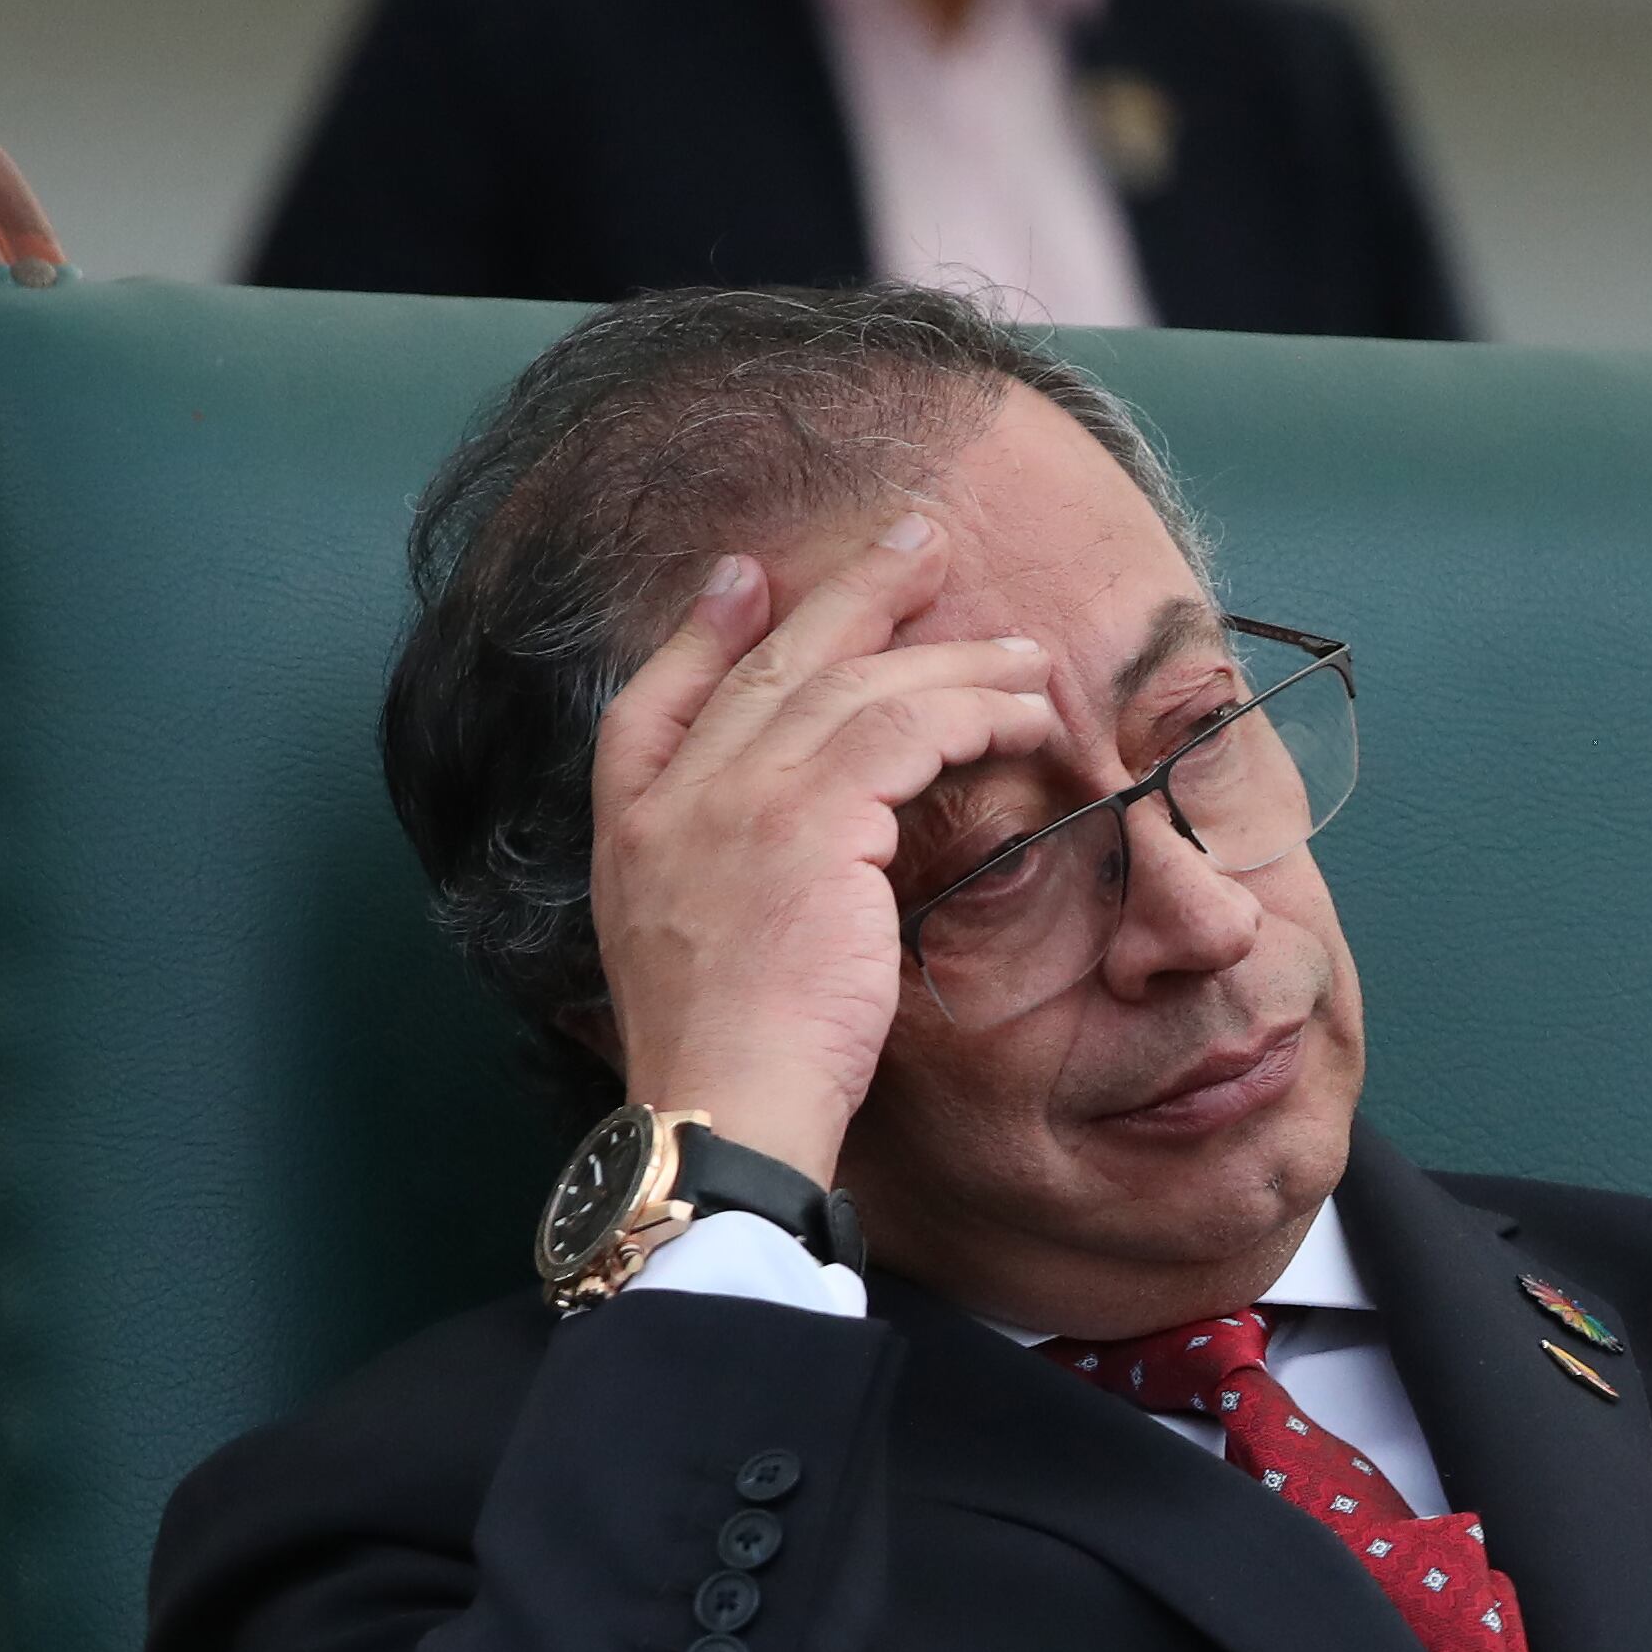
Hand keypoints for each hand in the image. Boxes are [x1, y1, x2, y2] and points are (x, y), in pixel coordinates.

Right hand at [586, 513, 1059, 1180]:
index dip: (700, 632)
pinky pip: (906, 730)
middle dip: (850, 594)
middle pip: (766, 664)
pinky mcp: (810, 819)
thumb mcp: (697, 965)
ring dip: (949, 658)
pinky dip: (972, 713)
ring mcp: (735, 799)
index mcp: (628, 831)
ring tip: (1020, 648)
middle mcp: (671, 799)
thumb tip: (786, 867)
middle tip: (917, 540)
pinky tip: (1022, 718)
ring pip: (852, 686)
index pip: (652, 701)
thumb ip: (725, 891)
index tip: (744, 578)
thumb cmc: (731, 1070)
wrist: (727, 1111)